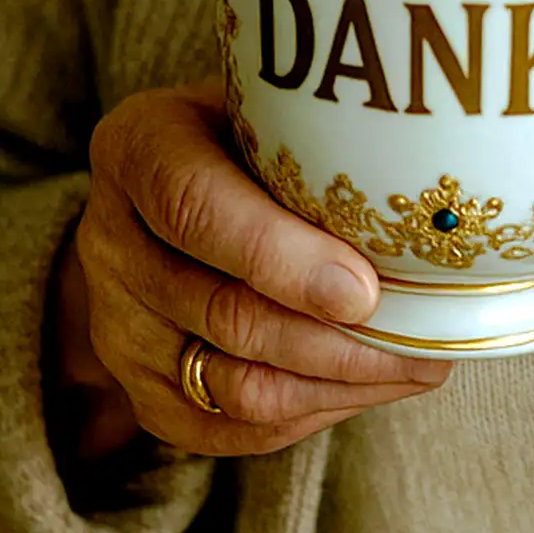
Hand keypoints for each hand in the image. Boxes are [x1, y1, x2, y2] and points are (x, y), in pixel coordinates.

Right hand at [57, 83, 449, 460]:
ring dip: (336, 385)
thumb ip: (318, 131)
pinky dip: (310, 416)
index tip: (363, 291)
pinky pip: (229, 429)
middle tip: (422, 339)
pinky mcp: (142, 392)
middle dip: (333, 339)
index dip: (279, 256)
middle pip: (223, 312)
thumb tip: (418, 170)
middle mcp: (111, 241)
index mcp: (139, 148)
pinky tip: (370, 387)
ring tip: (418, 366)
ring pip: (233, 385)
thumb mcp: (268, 103)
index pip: (194, 206)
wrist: (178, 188)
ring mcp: (119, 327)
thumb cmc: (247, 130)